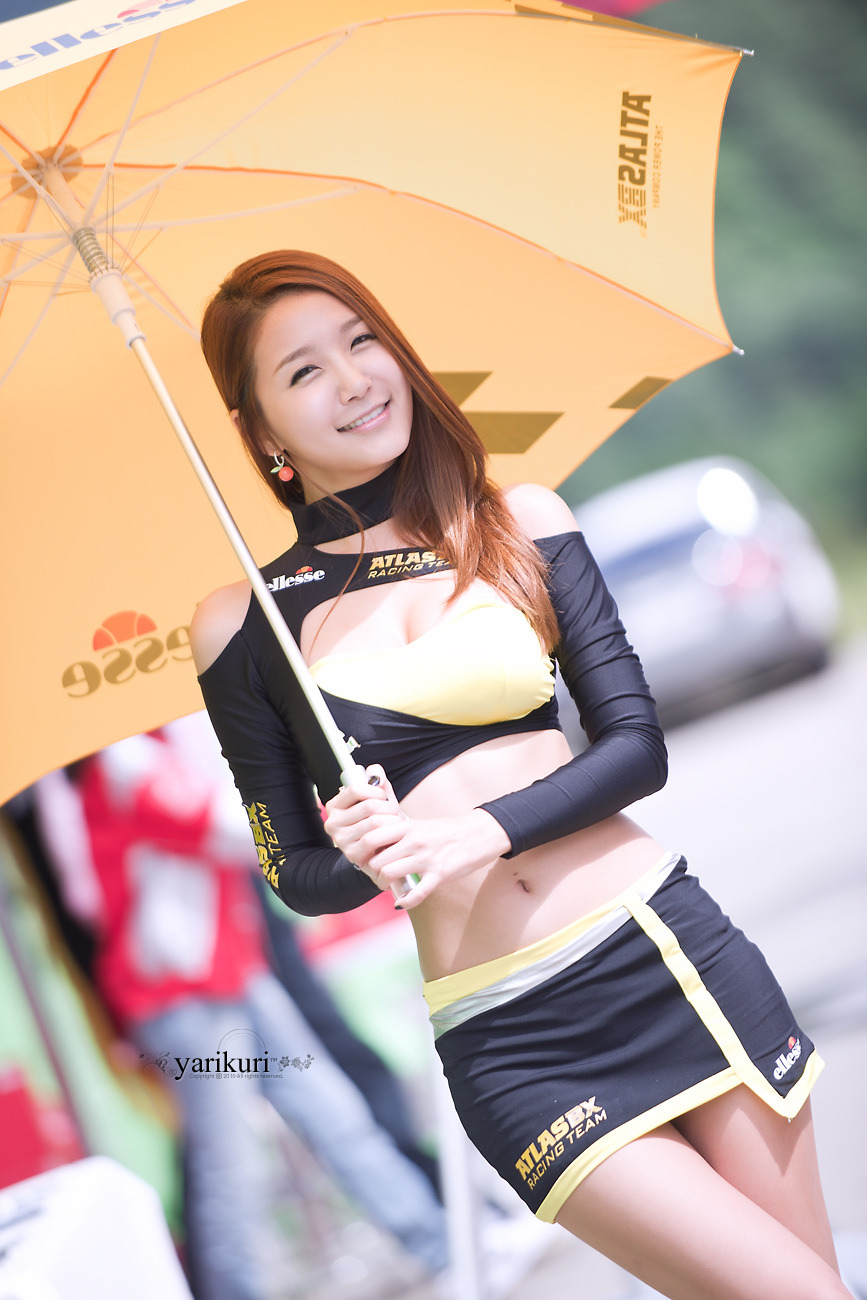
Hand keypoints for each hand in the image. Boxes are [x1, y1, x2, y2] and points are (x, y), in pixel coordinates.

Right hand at [323, 765, 405, 889]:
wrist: (390, 847)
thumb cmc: (383, 820)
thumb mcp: (381, 799)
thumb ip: (378, 782)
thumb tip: (374, 771)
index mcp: (335, 806)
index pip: (355, 789)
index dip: (376, 791)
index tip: (384, 798)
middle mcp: (332, 823)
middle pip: (368, 806)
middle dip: (388, 808)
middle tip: (394, 814)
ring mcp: (341, 840)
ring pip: (373, 823)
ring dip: (392, 822)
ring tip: (396, 824)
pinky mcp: (352, 855)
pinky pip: (373, 841)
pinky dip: (388, 836)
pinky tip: (393, 837)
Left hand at [324, 767, 510, 907]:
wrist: (479, 834)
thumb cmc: (446, 831)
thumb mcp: (419, 824)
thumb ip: (396, 829)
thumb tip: (372, 835)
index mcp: (407, 826)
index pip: (371, 834)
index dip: (362, 849)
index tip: (364, 856)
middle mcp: (414, 841)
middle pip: (376, 858)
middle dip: (370, 871)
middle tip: (374, 874)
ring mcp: (427, 858)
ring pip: (389, 874)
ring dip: (383, 884)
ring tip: (387, 885)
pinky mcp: (440, 875)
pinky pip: (416, 894)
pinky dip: (405, 902)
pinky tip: (402, 902)